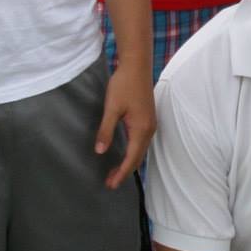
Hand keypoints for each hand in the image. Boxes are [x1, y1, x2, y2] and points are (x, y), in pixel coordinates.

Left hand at [96, 61, 156, 186]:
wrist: (137, 66)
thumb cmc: (124, 84)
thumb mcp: (112, 108)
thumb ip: (106, 131)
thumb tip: (100, 151)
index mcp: (141, 129)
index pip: (131, 158)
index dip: (121, 173)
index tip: (111, 184)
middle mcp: (149, 129)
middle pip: (138, 157)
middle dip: (125, 171)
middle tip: (110, 183)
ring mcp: (150, 124)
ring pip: (141, 150)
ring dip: (129, 162)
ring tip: (116, 172)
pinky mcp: (147, 119)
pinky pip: (142, 142)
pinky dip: (133, 152)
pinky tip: (125, 153)